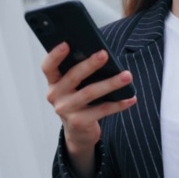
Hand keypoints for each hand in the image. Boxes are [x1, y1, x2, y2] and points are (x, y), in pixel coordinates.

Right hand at [41, 43, 135, 177]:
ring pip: (90, 93)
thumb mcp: (74, 88)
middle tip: (104, 54)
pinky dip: (118, 104)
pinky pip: (102, 110)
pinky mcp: (79, 122)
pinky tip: (130, 98)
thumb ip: (79, 73)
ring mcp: (66, 110)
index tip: (66, 44)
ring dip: (110, 83)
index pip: (48, 67)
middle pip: (73, 77)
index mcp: (54, 83)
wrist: (78, 133)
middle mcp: (56, 96)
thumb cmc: (79, 102)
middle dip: (90, 65)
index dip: (55, 55)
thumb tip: (101, 56)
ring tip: (127, 76)